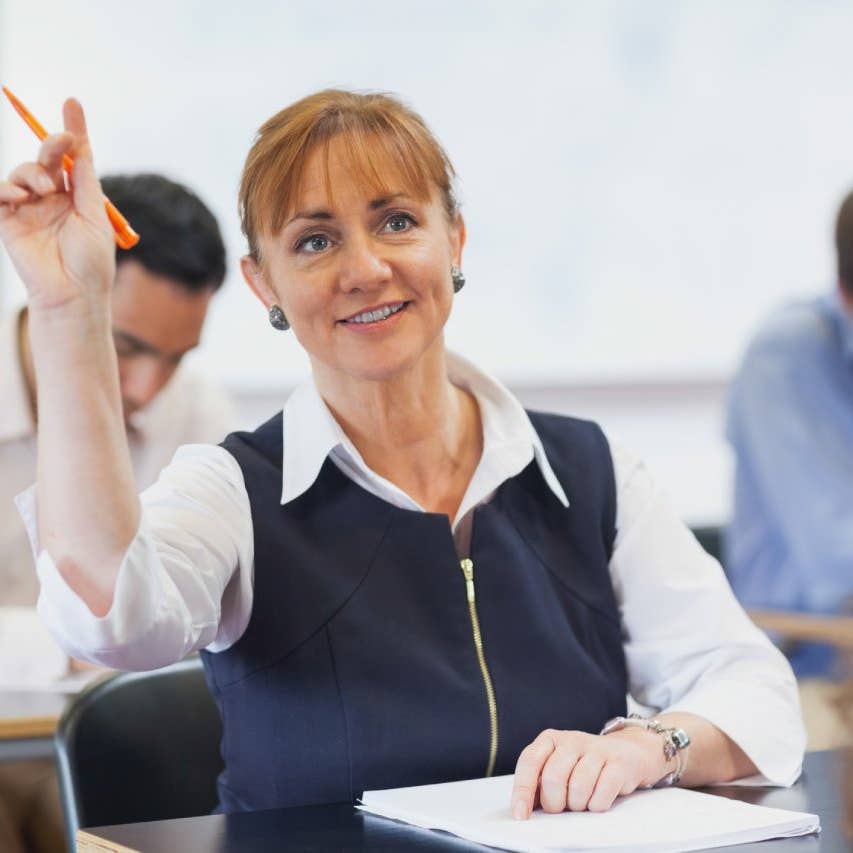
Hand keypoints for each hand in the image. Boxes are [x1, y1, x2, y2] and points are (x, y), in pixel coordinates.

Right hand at [0, 98, 113, 312]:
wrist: (73, 294)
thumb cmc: (91, 263)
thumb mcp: (94, 216)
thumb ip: (84, 181)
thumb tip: (81, 144)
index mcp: (78, 197)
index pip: (74, 157)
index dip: (73, 130)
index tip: (72, 102)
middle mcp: (53, 199)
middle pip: (47, 157)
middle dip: (52, 145)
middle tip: (58, 145)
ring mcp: (29, 208)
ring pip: (23, 171)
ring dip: (32, 172)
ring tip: (43, 191)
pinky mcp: (8, 221)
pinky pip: (0, 192)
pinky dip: (6, 188)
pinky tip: (18, 196)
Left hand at [510, 727, 671, 817]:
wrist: (627, 751)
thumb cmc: (584, 764)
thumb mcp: (558, 767)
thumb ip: (539, 784)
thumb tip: (522, 808)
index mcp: (550, 739)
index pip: (530, 761)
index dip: (523, 790)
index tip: (521, 814)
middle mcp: (572, 740)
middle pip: (553, 778)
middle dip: (555, 802)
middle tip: (561, 807)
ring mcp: (597, 749)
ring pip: (578, 787)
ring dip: (578, 804)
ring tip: (581, 801)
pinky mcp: (618, 764)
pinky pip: (602, 793)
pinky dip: (597, 804)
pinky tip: (597, 799)